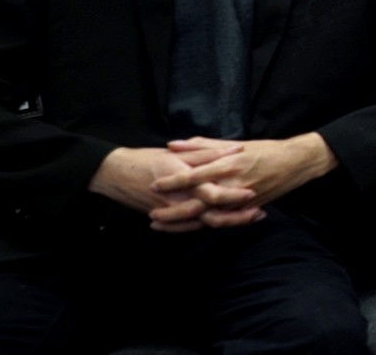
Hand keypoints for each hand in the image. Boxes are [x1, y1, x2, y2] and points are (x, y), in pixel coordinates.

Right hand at [87, 144, 257, 232]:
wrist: (115, 174)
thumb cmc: (147, 159)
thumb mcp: (178, 152)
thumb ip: (208, 152)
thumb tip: (236, 149)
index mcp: (184, 182)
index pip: (212, 194)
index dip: (233, 196)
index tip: (254, 194)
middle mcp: (179, 201)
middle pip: (212, 215)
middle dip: (237, 216)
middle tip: (260, 212)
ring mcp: (172, 213)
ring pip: (203, 224)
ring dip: (227, 222)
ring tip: (251, 218)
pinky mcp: (167, 218)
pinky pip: (189, 227)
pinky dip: (207, 226)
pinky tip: (224, 222)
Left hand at [149, 134, 338, 228]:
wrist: (297, 163)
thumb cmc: (266, 150)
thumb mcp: (235, 143)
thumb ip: (203, 146)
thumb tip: (174, 145)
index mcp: (230, 163)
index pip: (196, 174)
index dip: (173, 181)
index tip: (154, 185)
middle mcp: (234, 183)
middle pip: (198, 201)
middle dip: (174, 210)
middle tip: (152, 215)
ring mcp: (242, 199)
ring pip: (209, 216)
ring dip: (185, 222)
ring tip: (164, 225)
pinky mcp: (248, 209)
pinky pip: (224, 220)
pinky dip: (203, 225)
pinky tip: (188, 228)